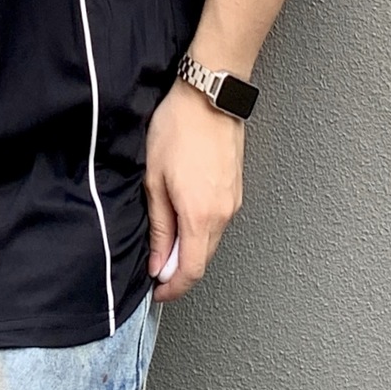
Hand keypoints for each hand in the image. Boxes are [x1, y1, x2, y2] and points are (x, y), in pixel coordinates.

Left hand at [144, 78, 244, 302]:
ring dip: (190, 249)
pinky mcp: (236, 190)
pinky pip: (218, 222)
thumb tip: (159, 262)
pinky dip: (200, 231)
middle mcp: (223, 214)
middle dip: (180, 271)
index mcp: (201, 216)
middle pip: (203, 259)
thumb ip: (160, 227)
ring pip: (211, 241)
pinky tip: (183, 220)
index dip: (173, 288)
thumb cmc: (178, 129)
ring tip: (166, 244)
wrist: (209, 97)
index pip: (191, 271)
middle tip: (155, 269)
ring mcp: (233, 202)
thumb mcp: (154, 180)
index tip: (157, 292)